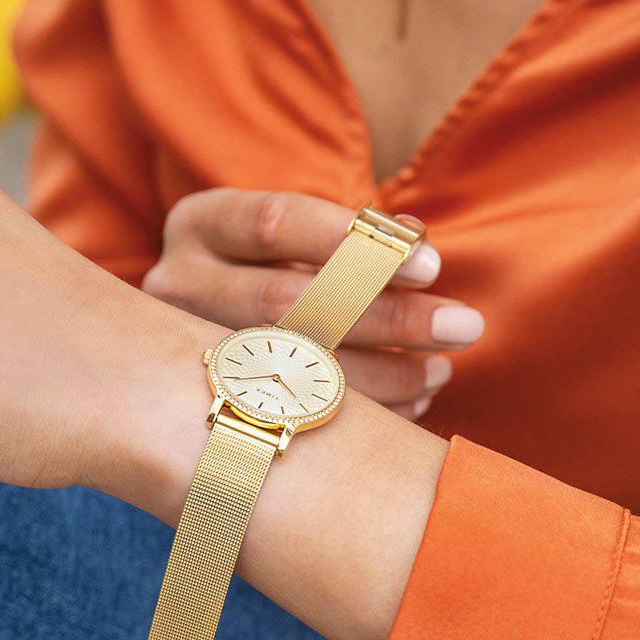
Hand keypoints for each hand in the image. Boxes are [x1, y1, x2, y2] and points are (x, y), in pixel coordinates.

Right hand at [141, 188, 484, 418]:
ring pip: (286, 368)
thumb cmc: (262, 270)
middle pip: (286, 302)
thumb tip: (415, 241)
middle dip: (386, 317)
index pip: (276, 223)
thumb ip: (348, 236)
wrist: (180, 341)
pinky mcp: (203, 405)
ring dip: (382, 374)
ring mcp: (179, 353)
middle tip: (462, 326)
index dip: (356, 245)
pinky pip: (289, 416)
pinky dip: (363, 413)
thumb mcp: (290, 237)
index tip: (432, 266)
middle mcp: (176, 286)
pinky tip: (411, 405)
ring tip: (441, 371)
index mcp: (201, 224)